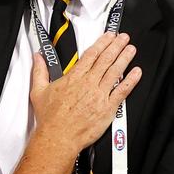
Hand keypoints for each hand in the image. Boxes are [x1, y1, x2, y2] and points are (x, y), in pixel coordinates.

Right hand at [30, 32, 140, 151]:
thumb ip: (39, 71)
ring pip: (115, 72)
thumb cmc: (50, 117)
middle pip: (105, 60)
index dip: (101, 43)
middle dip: (116, 46)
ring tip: (131, 49)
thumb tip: (37, 58)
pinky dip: (131, 81)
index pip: (91, 55)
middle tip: (123, 37)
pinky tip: (136, 73)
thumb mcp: (39, 90)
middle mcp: (88, 84)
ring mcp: (99, 95)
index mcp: (74, 78)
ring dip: (124, 58)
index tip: (108, 36)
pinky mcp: (107, 108)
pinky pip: (122, 91)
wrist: (58, 137)